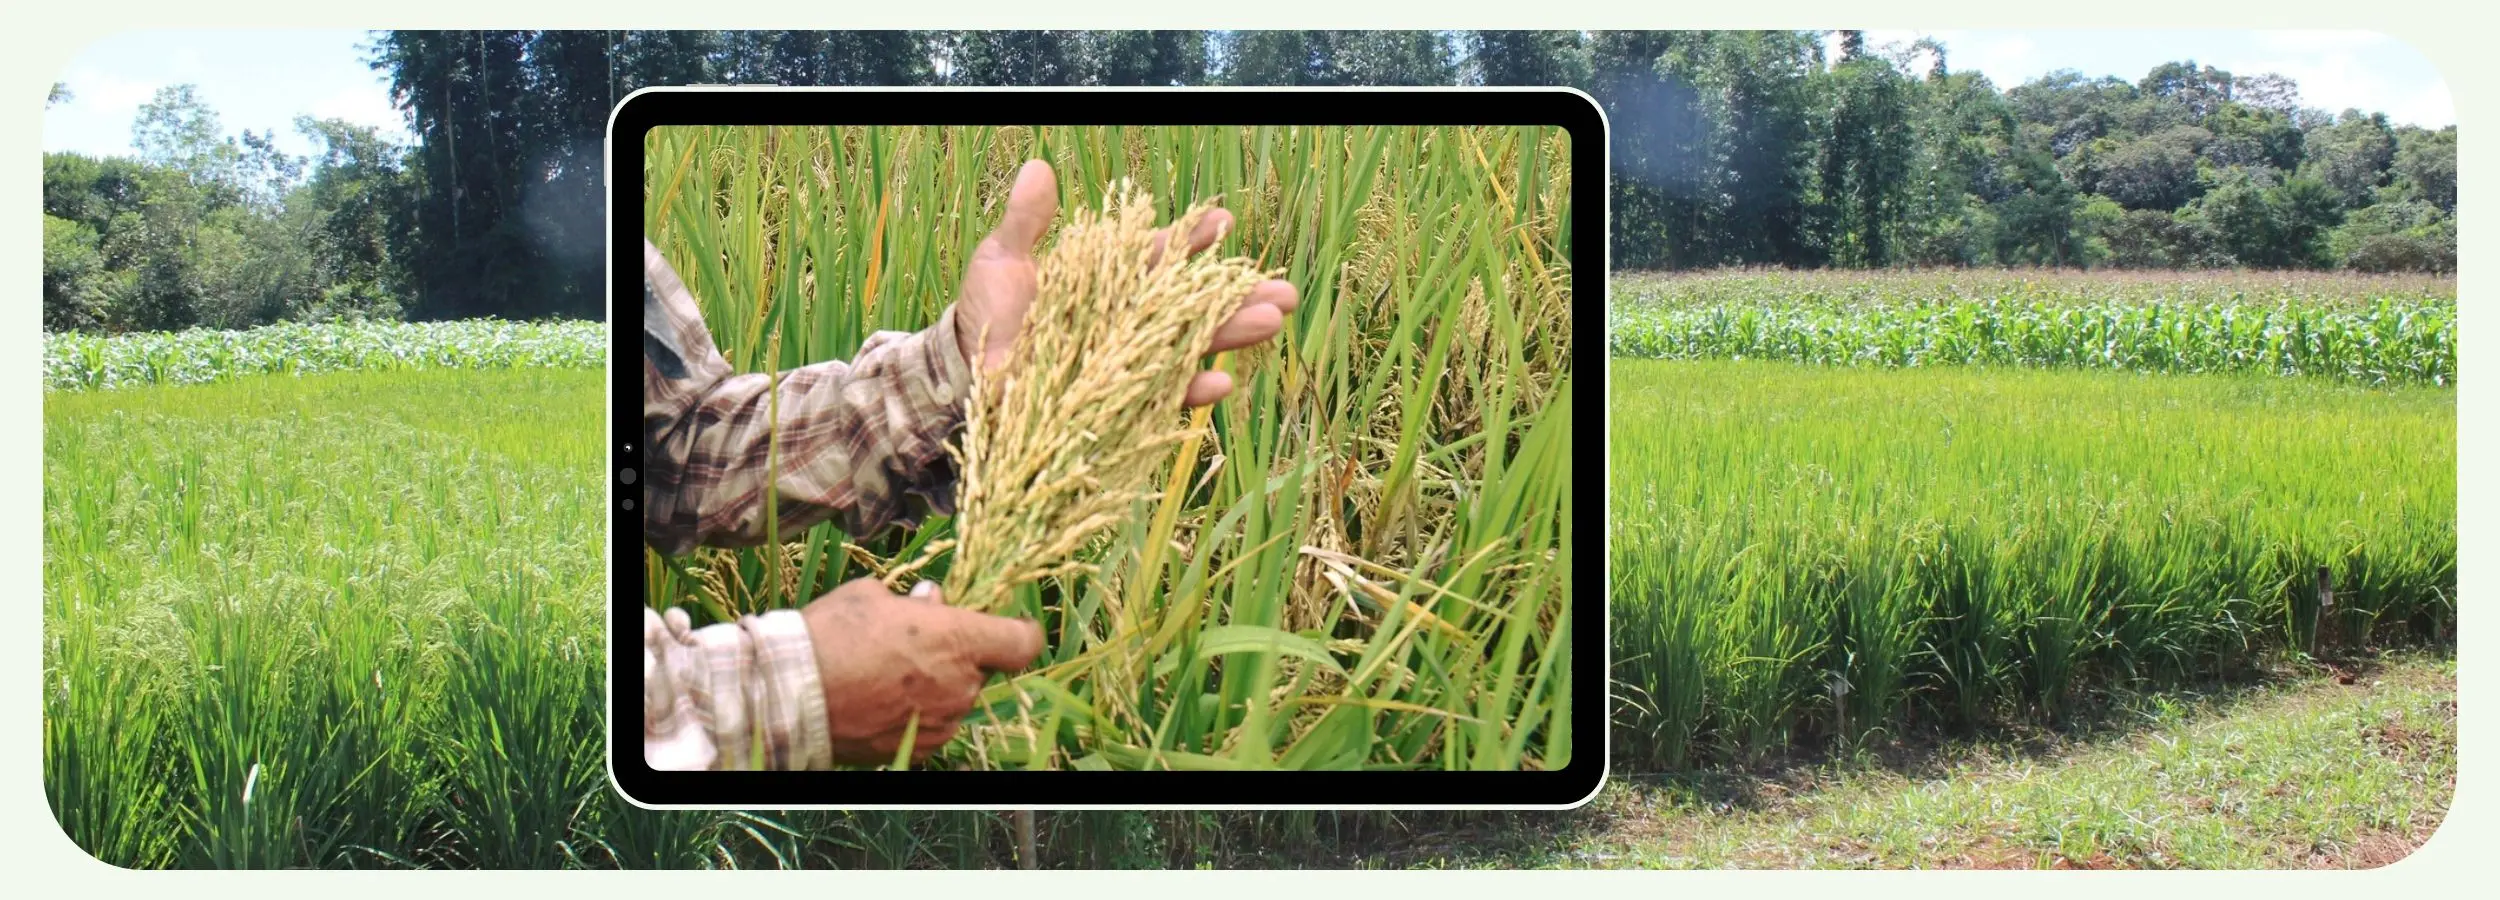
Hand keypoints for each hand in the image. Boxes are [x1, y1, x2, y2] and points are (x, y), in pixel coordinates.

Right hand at [798, 577, 1044, 764]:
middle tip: (913, 643)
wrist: (791, 695)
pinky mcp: (919, 749)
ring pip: (955, 699)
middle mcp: (960, 685)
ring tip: (886, 674)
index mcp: (959, 639)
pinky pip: (933, 726)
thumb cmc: (832, 635)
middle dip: (956, 656)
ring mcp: (942, 722)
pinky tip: (880, 701)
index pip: (1022, 642)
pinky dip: (917, 714)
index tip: (1009, 627)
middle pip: (980, 670)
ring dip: (935, 687)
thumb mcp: (873, 597)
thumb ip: (914, 602)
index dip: (1019, 633)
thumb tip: (932, 600)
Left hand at [954, 159, 1299, 407]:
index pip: (1164, 253)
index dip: (1194, 239)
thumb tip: (1037, 167)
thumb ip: (1027, 221)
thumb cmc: (986, 311)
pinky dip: (1192, 388)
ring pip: (1192, 344)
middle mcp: (1129, 316)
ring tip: (1270, 323)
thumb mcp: (1004, 260)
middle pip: (1194, 302)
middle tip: (1284, 290)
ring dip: (1232, 335)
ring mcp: (1128, 358)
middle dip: (1240, 295)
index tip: (1223, 221)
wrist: (964, 373)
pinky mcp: (1118, 400)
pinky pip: (1163, 395)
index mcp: (1111, 275)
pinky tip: (1220, 381)